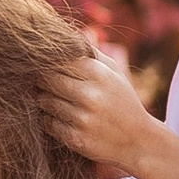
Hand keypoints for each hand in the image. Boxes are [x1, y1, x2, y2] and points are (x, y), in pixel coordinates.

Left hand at [42, 46, 178, 178]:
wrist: (139, 142)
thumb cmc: (123, 102)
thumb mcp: (115, 74)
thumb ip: (92, 54)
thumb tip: (68, 36)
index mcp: (100, 75)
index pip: (60, 59)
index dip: (49, 61)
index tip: (44, 63)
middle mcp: (90, 96)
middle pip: (48, 79)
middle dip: (41, 79)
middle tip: (40, 80)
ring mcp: (83, 119)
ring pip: (45, 101)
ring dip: (43, 99)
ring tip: (50, 98)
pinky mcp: (76, 139)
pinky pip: (48, 123)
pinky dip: (48, 119)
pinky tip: (57, 117)